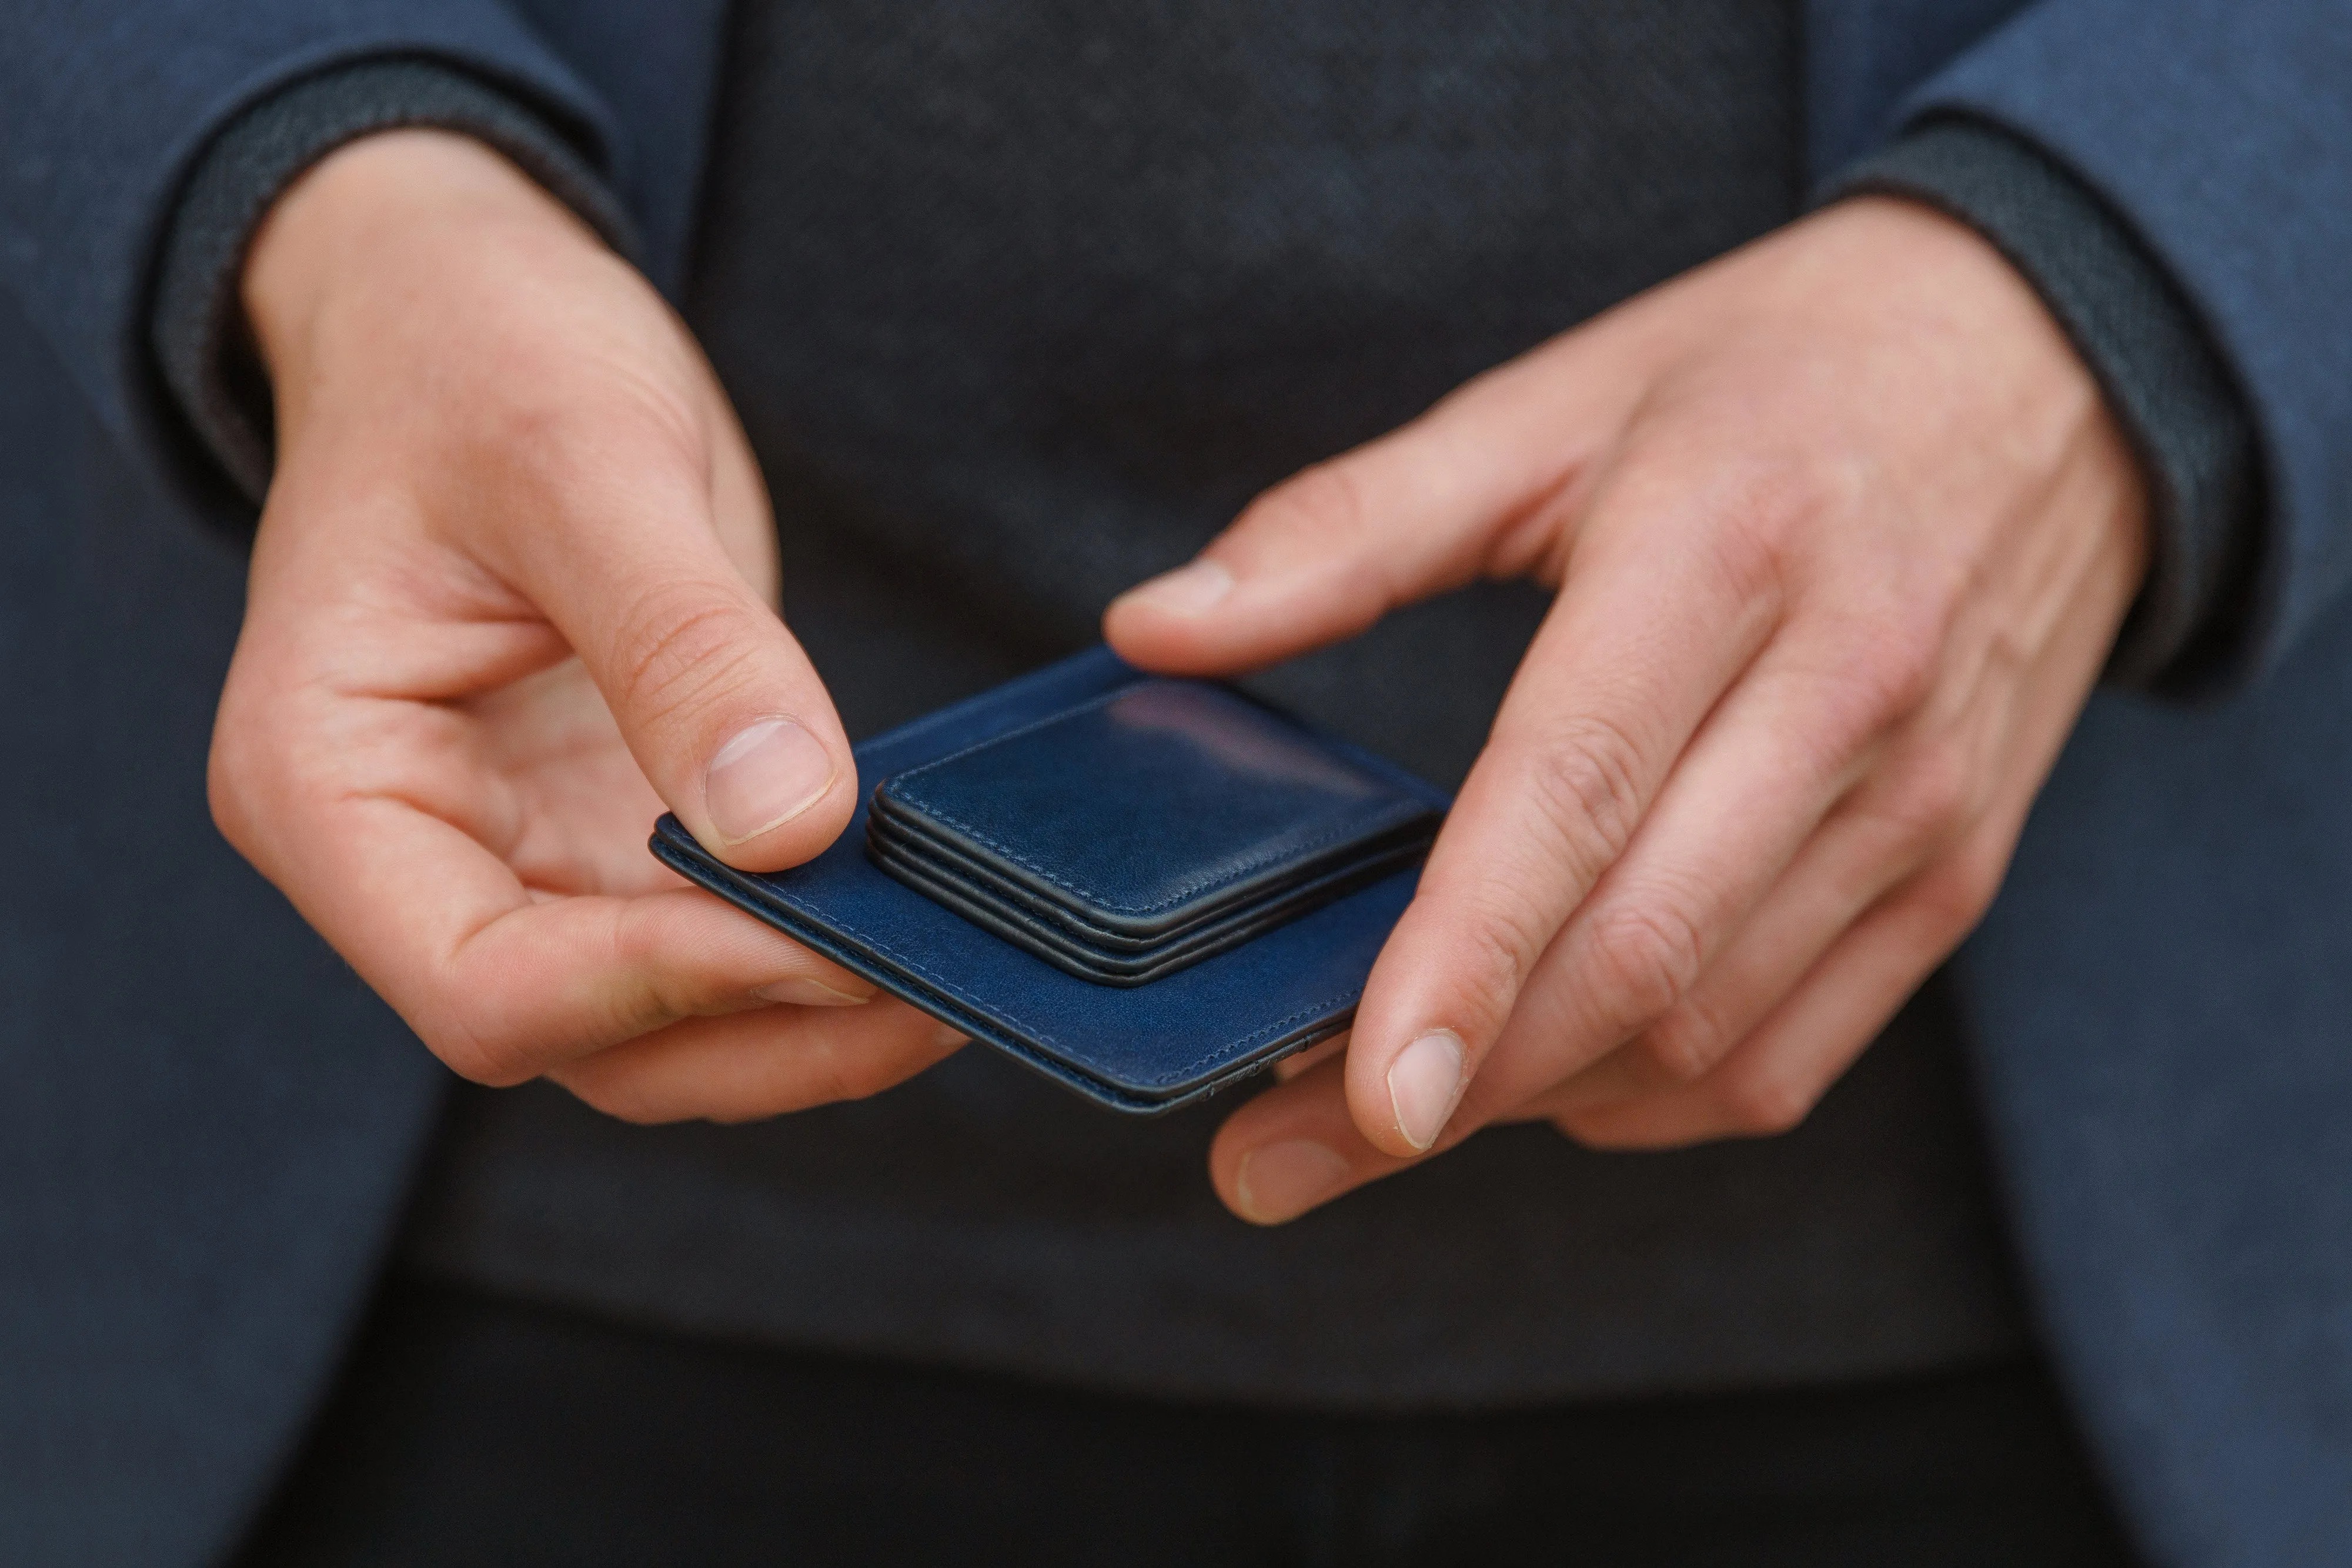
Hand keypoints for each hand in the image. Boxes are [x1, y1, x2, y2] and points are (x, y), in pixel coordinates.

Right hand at [210, 130, 959, 1120]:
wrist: (470, 312)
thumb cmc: (478, 354)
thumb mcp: (579, 461)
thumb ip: (681, 646)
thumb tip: (792, 826)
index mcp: (326, 786)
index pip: (483, 983)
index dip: (662, 985)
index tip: (827, 936)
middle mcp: (410, 857)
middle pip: (586, 1035)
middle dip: (763, 1027)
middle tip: (946, 987)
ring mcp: (514, 854)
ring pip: (662, 1023)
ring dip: (807, 1020)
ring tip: (962, 972)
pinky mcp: (607, 832)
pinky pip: (710, 943)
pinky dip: (812, 950)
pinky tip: (923, 920)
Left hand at [1106, 197, 2147, 1221]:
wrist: (2054, 367)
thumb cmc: (1771, 376)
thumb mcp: (1554, 405)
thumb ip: (1346, 526)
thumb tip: (1150, 626)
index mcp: (1722, 551)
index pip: (1576, 789)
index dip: (1463, 954)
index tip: (1358, 1093)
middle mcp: (1843, 694)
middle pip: (1637, 953)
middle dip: (1453, 1088)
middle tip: (1276, 1154)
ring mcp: (1919, 804)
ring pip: (1708, 1030)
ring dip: (1533, 1100)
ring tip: (1378, 1120)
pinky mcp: (1956, 876)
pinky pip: (1790, 1055)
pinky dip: (1649, 1098)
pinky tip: (1544, 1079)